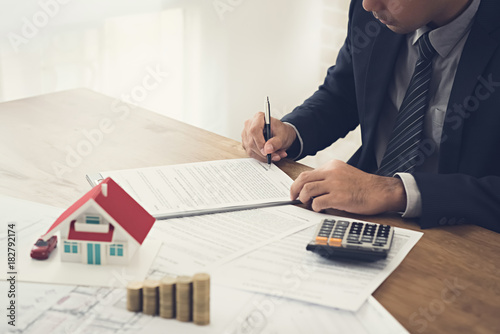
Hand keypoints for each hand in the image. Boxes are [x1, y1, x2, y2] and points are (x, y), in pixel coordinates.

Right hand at [241, 112, 296, 162]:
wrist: (280, 134)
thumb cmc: (281, 131)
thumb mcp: (283, 136)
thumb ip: (276, 142)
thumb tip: (267, 149)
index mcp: (258, 117)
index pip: (254, 130)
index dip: (259, 143)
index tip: (267, 152)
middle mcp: (249, 125)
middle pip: (252, 142)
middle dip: (264, 153)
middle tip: (277, 156)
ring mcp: (246, 134)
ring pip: (251, 150)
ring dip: (264, 156)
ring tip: (276, 155)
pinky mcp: (246, 143)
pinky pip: (252, 153)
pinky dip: (262, 157)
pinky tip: (270, 155)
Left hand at [290, 160, 406, 214]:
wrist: (380, 192)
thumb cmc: (364, 186)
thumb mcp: (344, 174)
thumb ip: (328, 178)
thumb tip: (311, 189)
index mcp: (332, 166)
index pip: (307, 173)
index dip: (298, 184)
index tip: (296, 191)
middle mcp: (331, 173)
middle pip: (303, 180)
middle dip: (295, 190)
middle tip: (294, 198)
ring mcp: (334, 184)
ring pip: (307, 190)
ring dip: (304, 199)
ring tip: (309, 204)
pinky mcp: (338, 197)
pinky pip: (317, 202)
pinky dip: (315, 207)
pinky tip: (320, 208)